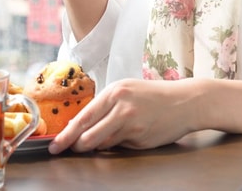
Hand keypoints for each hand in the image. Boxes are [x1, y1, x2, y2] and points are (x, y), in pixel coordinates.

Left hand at [48, 78, 202, 153]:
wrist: (186, 102)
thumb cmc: (154, 96)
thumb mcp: (127, 91)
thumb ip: (105, 107)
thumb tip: (80, 127)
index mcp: (114, 91)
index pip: (83, 117)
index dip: (66, 134)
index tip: (54, 145)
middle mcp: (121, 106)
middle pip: (88, 134)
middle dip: (75, 145)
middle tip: (67, 150)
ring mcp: (132, 124)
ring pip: (103, 144)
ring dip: (98, 145)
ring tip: (111, 134)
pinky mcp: (141, 139)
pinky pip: (120, 147)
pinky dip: (119, 144)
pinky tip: (132, 134)